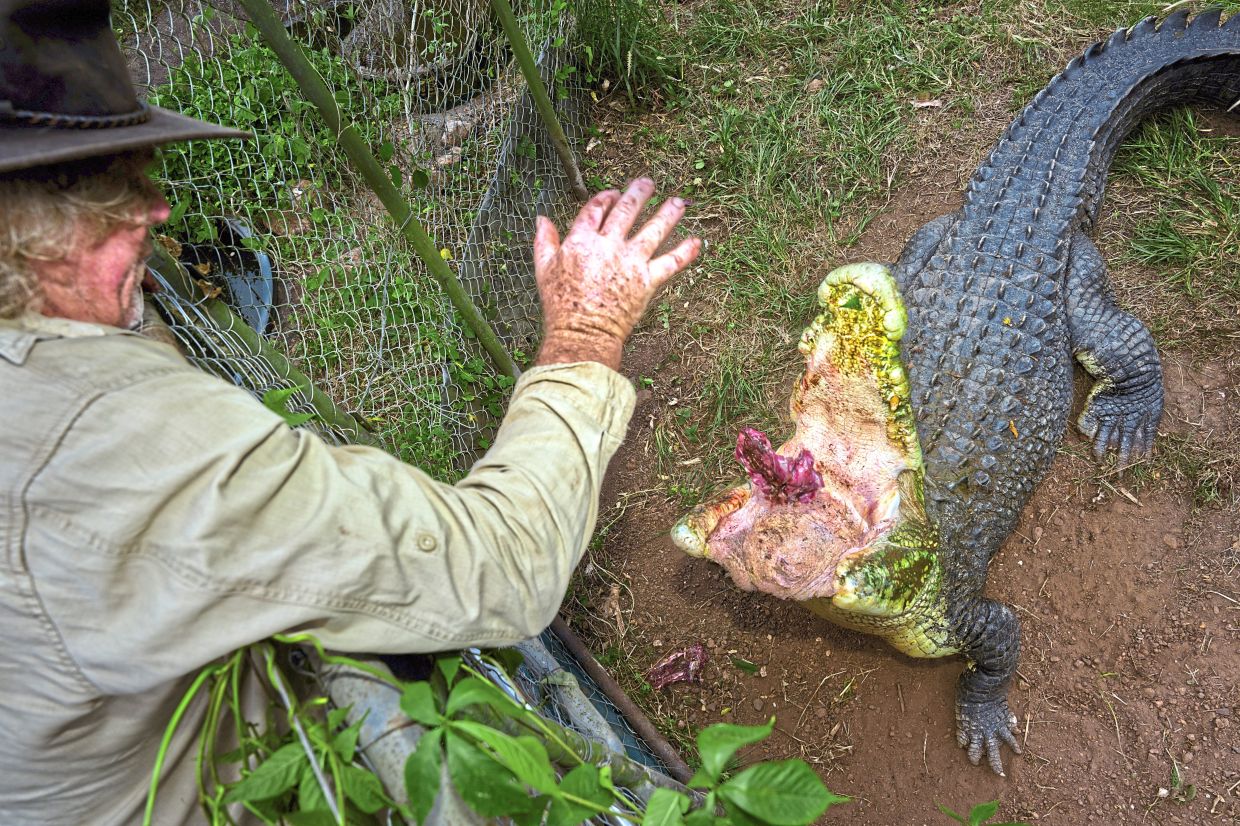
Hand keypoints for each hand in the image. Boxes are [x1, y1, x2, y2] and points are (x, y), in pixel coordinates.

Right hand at [533, 178, 700, 368]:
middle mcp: (608, 245)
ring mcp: (630, 262)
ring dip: (668, 213)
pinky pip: (671, 262)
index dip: (607, 198)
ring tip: (678, 202)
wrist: (581, 333)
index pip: (596, 209)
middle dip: (639, 193)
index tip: (615, 193)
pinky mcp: (647, 281)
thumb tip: (542, 219)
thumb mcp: (543, 269)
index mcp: (582, 240)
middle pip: (627, 211)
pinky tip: (697, 241)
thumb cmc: (560, 305)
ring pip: (654, 230)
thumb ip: (545, 241)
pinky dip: (685, 252)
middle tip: (648, 183)